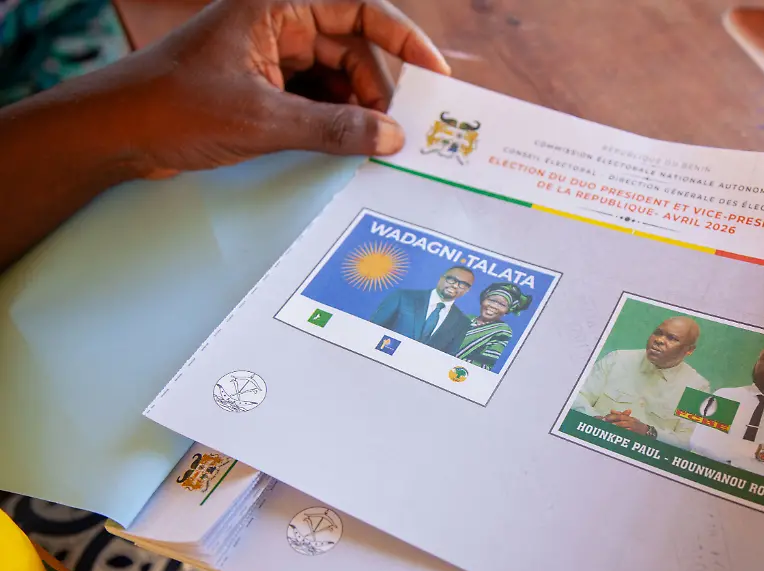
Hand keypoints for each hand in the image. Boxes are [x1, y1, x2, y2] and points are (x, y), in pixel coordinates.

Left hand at [105, 0, 450, 177]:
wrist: (112, 134)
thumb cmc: (172, 107)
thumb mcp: (262, 119)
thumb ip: (332, 128)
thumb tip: (392, 136)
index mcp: (278, 6)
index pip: (360, 12)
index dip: (404, 41)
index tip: (435, 76)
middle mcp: (279, 27)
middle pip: (353, 51)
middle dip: (380, 90)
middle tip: (405, 130)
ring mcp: (271, 60)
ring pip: (337, 81)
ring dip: (359, 112)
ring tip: (381, 146)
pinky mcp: (264, 92)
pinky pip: (317, 103)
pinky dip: (336, 125)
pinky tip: (351, 149)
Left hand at [603, 409, 650, 434]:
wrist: (647, 432)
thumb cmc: (637, 425)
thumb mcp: (630, 418)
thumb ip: (620, 414)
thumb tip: (611, 410)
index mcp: (629, 418)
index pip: (620, 416)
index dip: (612, 417)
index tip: (604, 418)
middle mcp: (631, 423)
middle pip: (620, 423)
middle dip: (612, 424)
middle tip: (604, 424)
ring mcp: (632, 430)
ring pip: (622, 429)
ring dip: (615, 429)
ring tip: (607, 430)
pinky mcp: (633, 435)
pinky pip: (626, 435)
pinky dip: (620, 435)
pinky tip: (614, 435)